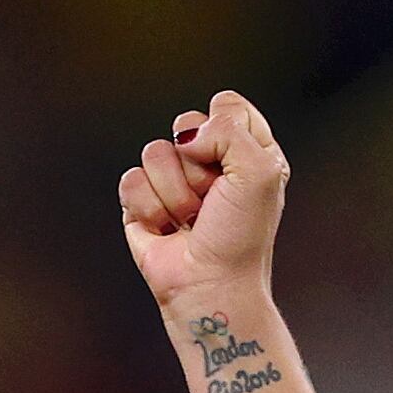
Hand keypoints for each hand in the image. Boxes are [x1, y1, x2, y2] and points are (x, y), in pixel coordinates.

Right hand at [119, 90, 290, 308]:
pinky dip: (150, 209)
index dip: (226, 130)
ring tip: (192, 220)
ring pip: (155, 151)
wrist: (212, 286)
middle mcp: (211, 163)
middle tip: (213, 199)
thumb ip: (231, 128)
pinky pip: (131, 179)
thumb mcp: (261, 171)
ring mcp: (174, 182)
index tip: (237, 168)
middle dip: (198, 165)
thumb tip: (187, 135)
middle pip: (186, 123)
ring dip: (175, 193)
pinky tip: (167, 230)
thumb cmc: (242, 236)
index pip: (226, 105)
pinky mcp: (143, 202)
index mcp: (247, 152)